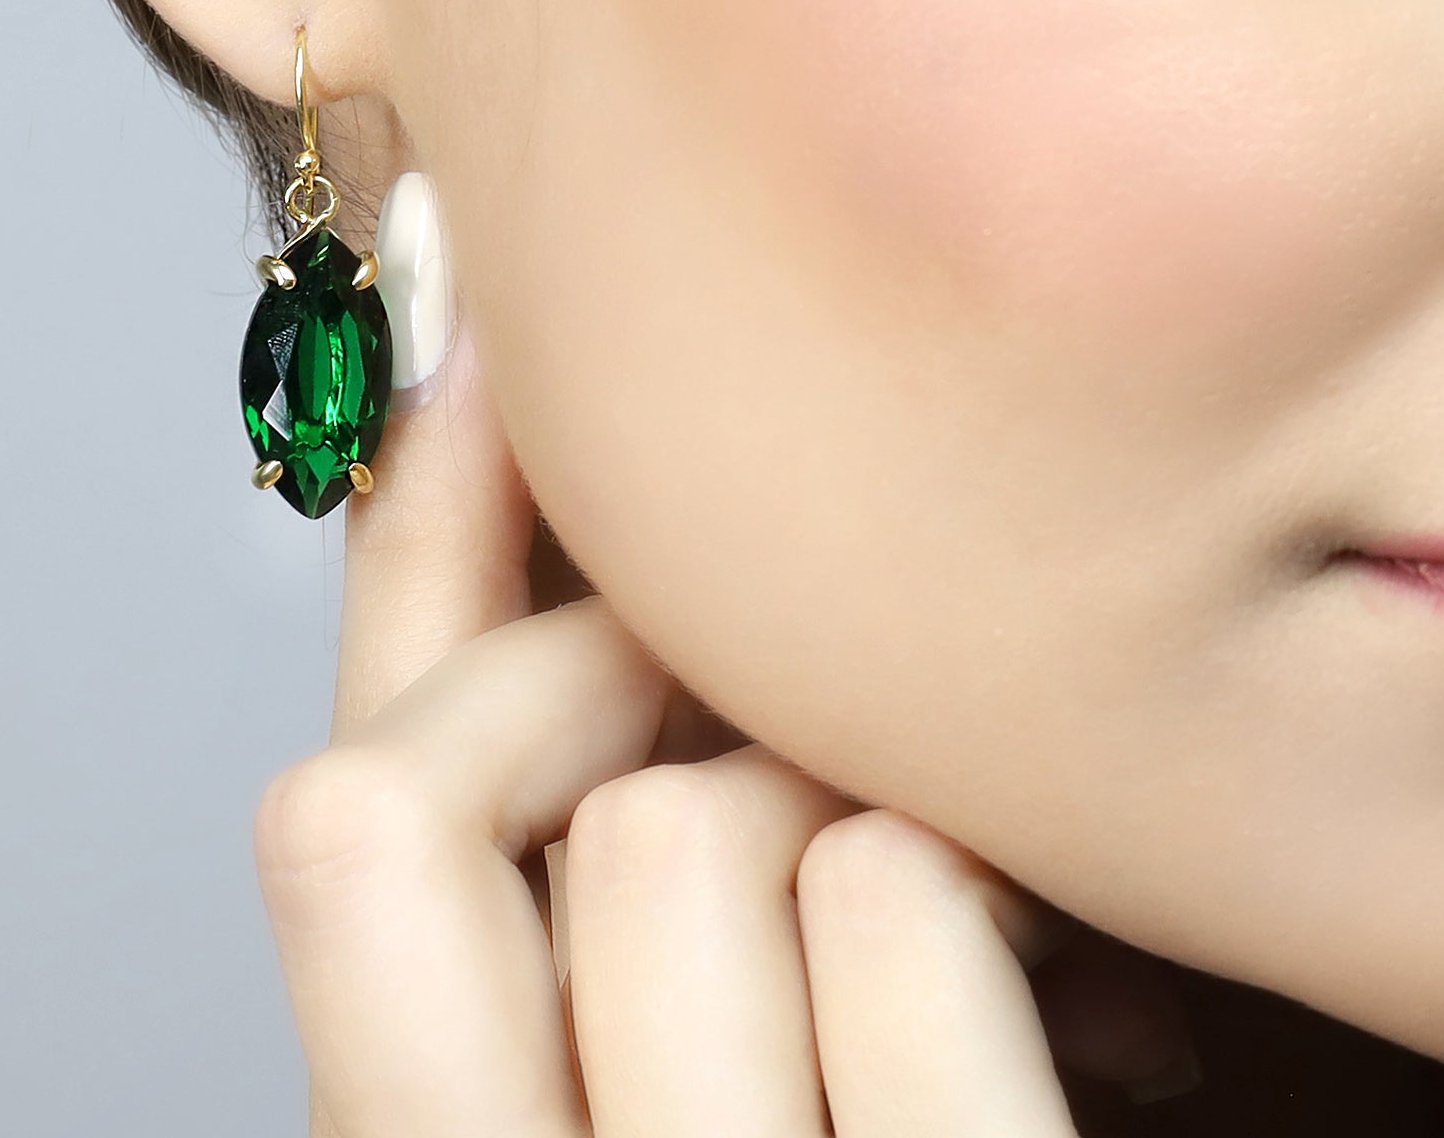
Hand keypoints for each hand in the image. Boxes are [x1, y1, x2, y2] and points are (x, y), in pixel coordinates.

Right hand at [251, 335, 1196, 1134]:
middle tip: (775, 654)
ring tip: (988, 894)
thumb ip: (619, 883)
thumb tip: (568, 536)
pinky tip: (1105, 1016)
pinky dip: (1002, 895)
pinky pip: (894, 902)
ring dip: (858, 790)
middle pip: (399, 815)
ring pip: (672, 826)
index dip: (407, 566)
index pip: (338, 830)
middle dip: (598, 667)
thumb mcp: (740, 1074)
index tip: (493, 375)